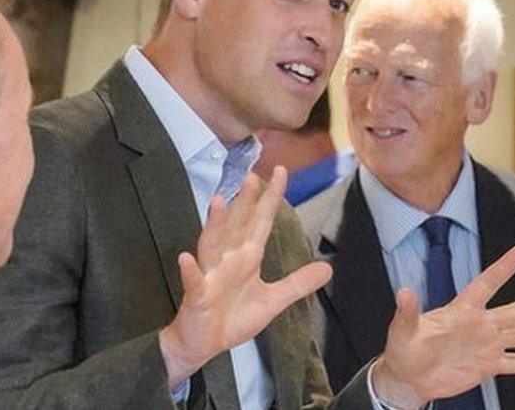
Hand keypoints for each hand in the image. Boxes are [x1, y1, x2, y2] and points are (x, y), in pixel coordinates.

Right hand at [158, 166, 332, 388]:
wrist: (204, 343)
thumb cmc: (233, 317)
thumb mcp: (272, 301)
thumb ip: (297, 283)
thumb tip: (328, 268)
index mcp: (247, 258)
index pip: (261, 222)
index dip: (271, 198)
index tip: (280, 172)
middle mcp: (228, 260)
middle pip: (237, 225)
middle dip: (245, 202)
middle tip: (253, 176)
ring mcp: (210, 275)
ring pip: (213, 245)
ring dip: (214, 225)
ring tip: (218, 203)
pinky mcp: (197, 295)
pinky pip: (193, 282)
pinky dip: (190, 270)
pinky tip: (186, 258)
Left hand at [372, 244, 514, 407]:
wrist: (408, 378)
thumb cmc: (403, 349)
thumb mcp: (402, 330)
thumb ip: (408, 311)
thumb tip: (404, 291)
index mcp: (461, 310)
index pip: (486, 284)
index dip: (503, 268)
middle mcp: (480, 324)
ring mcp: (487, 345)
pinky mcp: (488, 365)